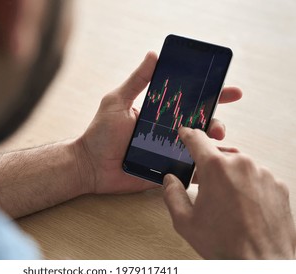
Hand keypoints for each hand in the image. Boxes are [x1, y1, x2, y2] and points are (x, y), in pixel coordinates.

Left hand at [75, 51, 241, 193]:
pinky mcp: (165, 171)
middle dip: (215, 122)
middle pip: (199, 124)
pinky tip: (215, 169)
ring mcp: (167, 151)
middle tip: (217, 127)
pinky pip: (189, 170)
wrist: (90, 166)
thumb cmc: (100, 133)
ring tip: (220, 145)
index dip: (212, 95)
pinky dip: (204, 169)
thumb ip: (136, 81)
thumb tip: (153, 54)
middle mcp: (166, 131)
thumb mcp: (117, 101)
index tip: (230, 91)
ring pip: (199, 147)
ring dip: (214, 145)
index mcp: (159, 113)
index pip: (189, 101)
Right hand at [163, 127, 295, 258]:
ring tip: (225, 200)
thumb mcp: (185, 221)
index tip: (185, 132)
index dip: (188, 135)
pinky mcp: (278, 185)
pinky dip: (247, 185)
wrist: (262, 264)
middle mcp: (241, 165)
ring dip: (229, 175)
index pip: (197, 139)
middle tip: (202, 183)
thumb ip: (172, 194)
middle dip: (208, 165)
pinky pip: (257, 176)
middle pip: (219, 154)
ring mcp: (263, 174)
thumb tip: (170, 180)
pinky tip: (242, 205)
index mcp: (216, 168)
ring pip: (239, 165)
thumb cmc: (225, 244)